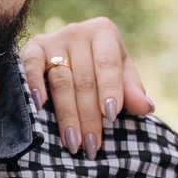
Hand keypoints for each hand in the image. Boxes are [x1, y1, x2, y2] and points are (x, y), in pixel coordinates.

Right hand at [18, 17, 152, 155]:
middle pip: (83, 79)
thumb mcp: (121, 75)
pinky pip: (31, 65)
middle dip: (88, 115)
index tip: (111, 115)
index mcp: (103, 33)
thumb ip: (132, 91)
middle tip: (92, 145)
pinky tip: (39, 106)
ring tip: (73, 142)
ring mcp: (53, 39)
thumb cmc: (101, 68)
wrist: (71, 52)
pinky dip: (34, 84)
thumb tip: (146, 107)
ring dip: (66, 114)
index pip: (108, 64)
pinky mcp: (33, 47)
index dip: (110, 90)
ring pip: (60, 80)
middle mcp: (78, 32)